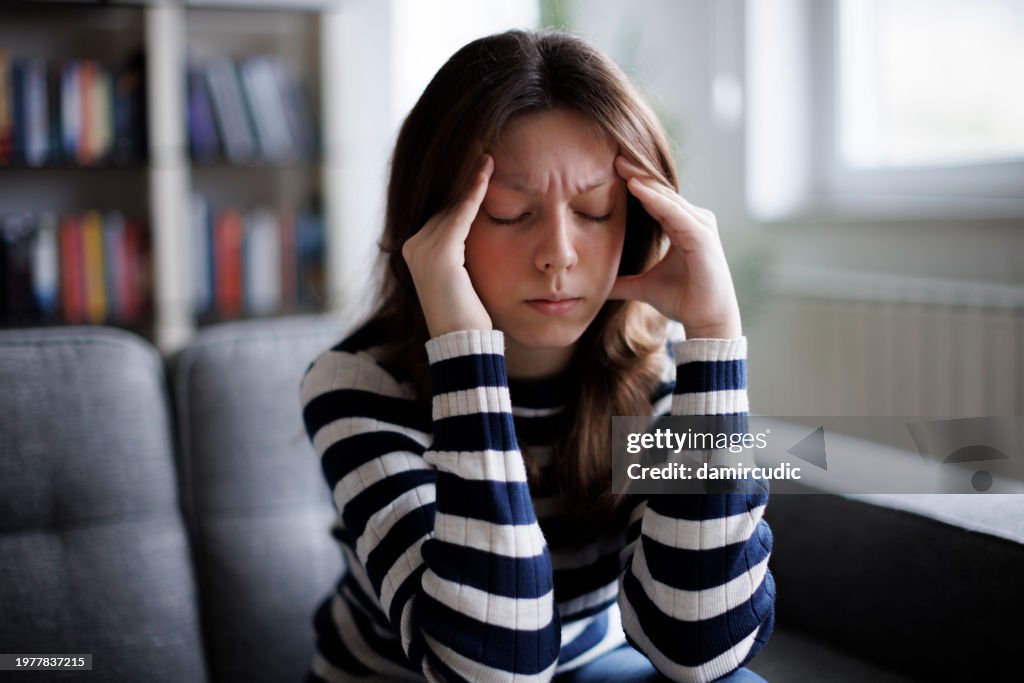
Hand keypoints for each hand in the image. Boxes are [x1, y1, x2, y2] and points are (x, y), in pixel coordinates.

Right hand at [402, 154, 494, 336]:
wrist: (462, 342)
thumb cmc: (467, 315)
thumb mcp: (461, 276)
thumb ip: (460, 251)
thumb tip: (473, 230)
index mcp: (414, 250)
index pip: (443, 213)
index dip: (463, 191)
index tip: (481, 167)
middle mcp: (412, 245)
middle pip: (446, 206)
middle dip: (466, 182)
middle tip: (486, 154)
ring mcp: (422, 249)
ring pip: (452, 206)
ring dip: (472, 180)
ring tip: (488, 157)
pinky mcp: (440, 254)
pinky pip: (461, 215)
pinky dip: (474, 193)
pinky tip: (487, 173)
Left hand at [610, 155, 741, 338]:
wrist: (707, 320)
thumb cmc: (682, 300)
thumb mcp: (643, 287)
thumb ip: (621, 282)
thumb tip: (596, 286)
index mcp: (681, 226)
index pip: (654, 198)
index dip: (633, 183)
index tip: (608, 169)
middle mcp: (693, 221)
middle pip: (661, 191)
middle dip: (636, 173)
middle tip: (612, 155)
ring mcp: (700, 226)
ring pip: (667, 197)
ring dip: (643, 180)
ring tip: (620, 164)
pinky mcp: (702, 236)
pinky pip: (675, 213)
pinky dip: (656, 200)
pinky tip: (637, 188)